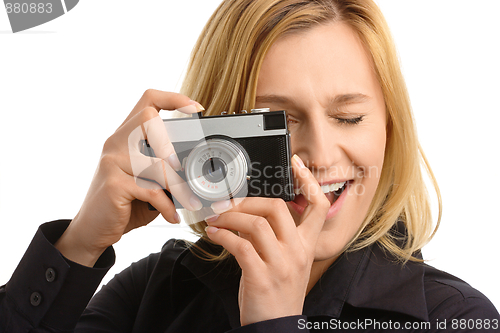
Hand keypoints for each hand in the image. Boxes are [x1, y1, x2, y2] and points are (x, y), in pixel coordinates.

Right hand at [55, 89, 203, 265]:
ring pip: (157, 163)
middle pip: (148, 119)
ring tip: (191, 202)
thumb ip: (164, 169)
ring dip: (180, 187)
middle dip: (171, 141)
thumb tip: (196, 168)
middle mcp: (116, 142)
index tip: (196, 108)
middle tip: (183, 165)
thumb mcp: (146, 181)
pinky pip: (151, 190)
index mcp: (126, 136)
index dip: (174, 99)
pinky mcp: (113, 184)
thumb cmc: (124, 203)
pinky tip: (172, 216)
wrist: (92, 230)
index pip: (148, 101)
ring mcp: (112, 162)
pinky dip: (168, 205)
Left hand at [205, 155, 329, 325]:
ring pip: (256, 224)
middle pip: (278, 207)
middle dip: (248, 200)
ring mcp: (281, 264)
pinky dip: (223, 235)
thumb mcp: (283, 262)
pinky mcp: (261, 276)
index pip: (319, 207)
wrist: (275, 327)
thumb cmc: (277, 293)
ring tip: (215, 218)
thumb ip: (272, 236)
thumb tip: (247, 213)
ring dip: (230, 217)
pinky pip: (240, 245)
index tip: (296, 164)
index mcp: (307, 246)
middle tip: (229, 203)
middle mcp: (298, 252)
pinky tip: (214, 234)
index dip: (310, 182)